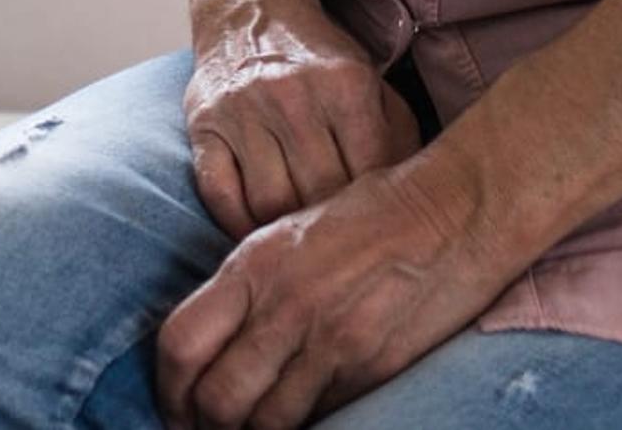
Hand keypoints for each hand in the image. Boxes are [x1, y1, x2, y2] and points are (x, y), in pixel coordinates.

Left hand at [152, 155, 528, 429]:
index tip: (174, 403)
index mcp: (254, 265)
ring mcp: (330, 343)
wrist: (454, 212)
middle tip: (206, 429)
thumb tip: (217, 341)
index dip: (167, 387)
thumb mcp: (290, 234)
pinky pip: (321, 416)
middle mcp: (285, 307)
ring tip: (251, 428)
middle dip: (204, 424)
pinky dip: (304, 423)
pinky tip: (302, 416)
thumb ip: (249, 287)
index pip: (181, 342)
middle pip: (217, 399)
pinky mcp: (370, 369)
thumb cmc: (372, 213)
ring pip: (266, 422)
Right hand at [181, 0, 417, 233]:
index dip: (376, 211)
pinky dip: (237, 225)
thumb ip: (398, 135)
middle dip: (332, 229)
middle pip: (318, 193)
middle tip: (341, 251)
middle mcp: (292, 96)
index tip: (377, 232)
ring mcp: (243, 112)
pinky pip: (218, 193)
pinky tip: (257, 233)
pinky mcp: (204, 125)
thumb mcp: (371, 82)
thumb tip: (411, 199)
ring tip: (300, 244)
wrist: (251, 11)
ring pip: (268, 202)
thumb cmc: (319, 61)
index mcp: (345, 85)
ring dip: (285, 232)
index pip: (369, 171)